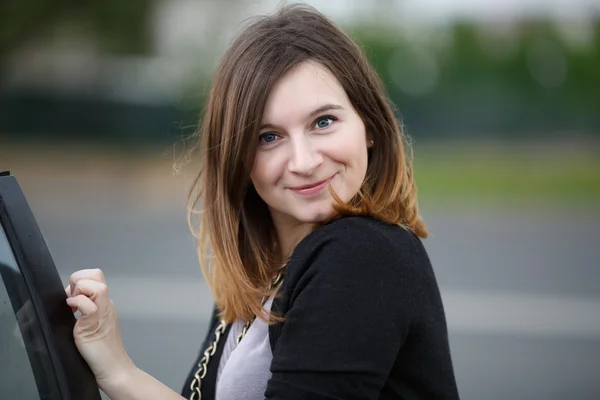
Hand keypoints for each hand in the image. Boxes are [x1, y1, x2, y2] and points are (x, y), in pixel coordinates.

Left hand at [66, 268, 134, 390]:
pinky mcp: (94, 325)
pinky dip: (78, 303)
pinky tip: (73, 312)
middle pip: (97, 274)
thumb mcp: (93, 324)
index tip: (72, 296)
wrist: (113, 368)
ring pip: (97, 286)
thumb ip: (85, 309)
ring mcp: (103, 314)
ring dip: (80, 291)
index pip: (95, 276)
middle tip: (73, 298)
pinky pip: (90, 306)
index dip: (80, 280)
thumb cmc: (102, 351)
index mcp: (105, 304)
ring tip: (74, 306)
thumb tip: (70, 299)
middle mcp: (106, 305)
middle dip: (79, 280)